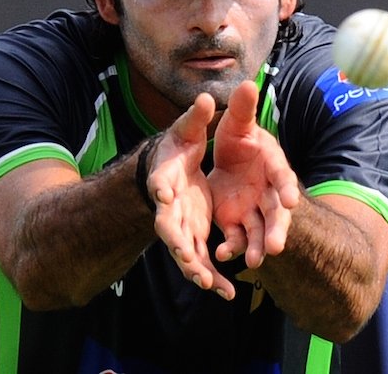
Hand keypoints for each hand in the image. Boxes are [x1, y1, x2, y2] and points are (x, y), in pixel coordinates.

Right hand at [147, 93, 235, 299]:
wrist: (172, 168)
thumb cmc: (176, 147)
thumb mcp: (186, 129)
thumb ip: (195, 117)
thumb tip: (205, 96)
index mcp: (166, 178)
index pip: (161, 184)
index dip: (161, 189)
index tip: (163, 195)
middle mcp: (169, 206)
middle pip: (169, 227)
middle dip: (177, 243)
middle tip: (186, 258)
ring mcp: (181, 225)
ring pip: (186, 252)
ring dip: (196, 268)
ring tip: (210, 284)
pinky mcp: (194, 236)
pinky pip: (202, 261)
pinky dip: (211, 276)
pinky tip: (226, 292)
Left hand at [209, 81, 300, 268]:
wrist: (226, 160)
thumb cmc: (240, 139)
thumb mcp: (237, 121)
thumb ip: (242, 107)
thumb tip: (246, 82)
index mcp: (271, 164)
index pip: (283, 176)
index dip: (287, 187)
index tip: (291, 200)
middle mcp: (267, 191)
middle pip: (276, 212)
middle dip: (277, 229)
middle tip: (277, 246)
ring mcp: (252, 209)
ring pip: (259, 231)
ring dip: (258, 246)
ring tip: (256, 261)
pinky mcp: (235, 222)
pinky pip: (236, 237)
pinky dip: (232, 247)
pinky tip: (223, 254)